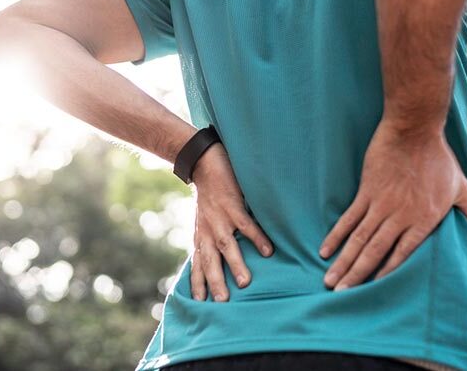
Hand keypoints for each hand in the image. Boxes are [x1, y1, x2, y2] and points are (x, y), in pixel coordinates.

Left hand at [189, 141, 274, 301]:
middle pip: (210, 261)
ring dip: (235, 264)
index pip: (198, 264)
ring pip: (226, 246)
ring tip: (245, 283)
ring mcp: (220, 218)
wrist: (203, 163)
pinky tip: (268, 251)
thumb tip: (220, 259)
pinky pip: (245, 225)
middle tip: (223, 303)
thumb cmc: (208, 194)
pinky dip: (256, 238)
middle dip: (215, 282)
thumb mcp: (204, 219)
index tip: (200, 304)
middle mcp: (208, 230)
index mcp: (202, 235)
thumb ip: (210, 238)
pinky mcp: (232, 205)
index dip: (198, 283)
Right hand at [318, 117, 466, 290]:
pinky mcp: (366, 191)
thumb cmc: (440, 158)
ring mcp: (380, 204)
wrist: (414, 130)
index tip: (373, 292)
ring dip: (344, 261)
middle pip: (375, 252)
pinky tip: (326, 250)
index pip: (402, 254)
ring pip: (359, 239)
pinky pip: (349, 218)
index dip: (386, 274)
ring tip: (331, 281)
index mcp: (423, 220)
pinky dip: (336, 235)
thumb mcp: (462, 188)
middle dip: (357, 275)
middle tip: (341, 295)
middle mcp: (400, 216)